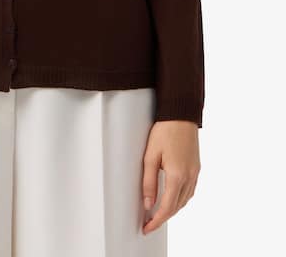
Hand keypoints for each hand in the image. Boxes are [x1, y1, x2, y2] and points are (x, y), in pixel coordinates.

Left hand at [142, 120, 200, 234]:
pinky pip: (190, 191)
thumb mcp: (150, 156)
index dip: (156, 221)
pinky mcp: (197, 168)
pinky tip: (172, 198)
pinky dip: (180, 199)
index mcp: (177, 176)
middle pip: (177, 207)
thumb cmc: (164, 131)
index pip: (167, 208)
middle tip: (149, 223)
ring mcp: (195, 173)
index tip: (147, 228)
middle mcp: (189, 177)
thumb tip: (148, 204)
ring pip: (185, 201)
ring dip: (172, 210)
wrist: (181, 115)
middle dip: (163, 218)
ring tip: (158, 213)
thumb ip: (148, 182)